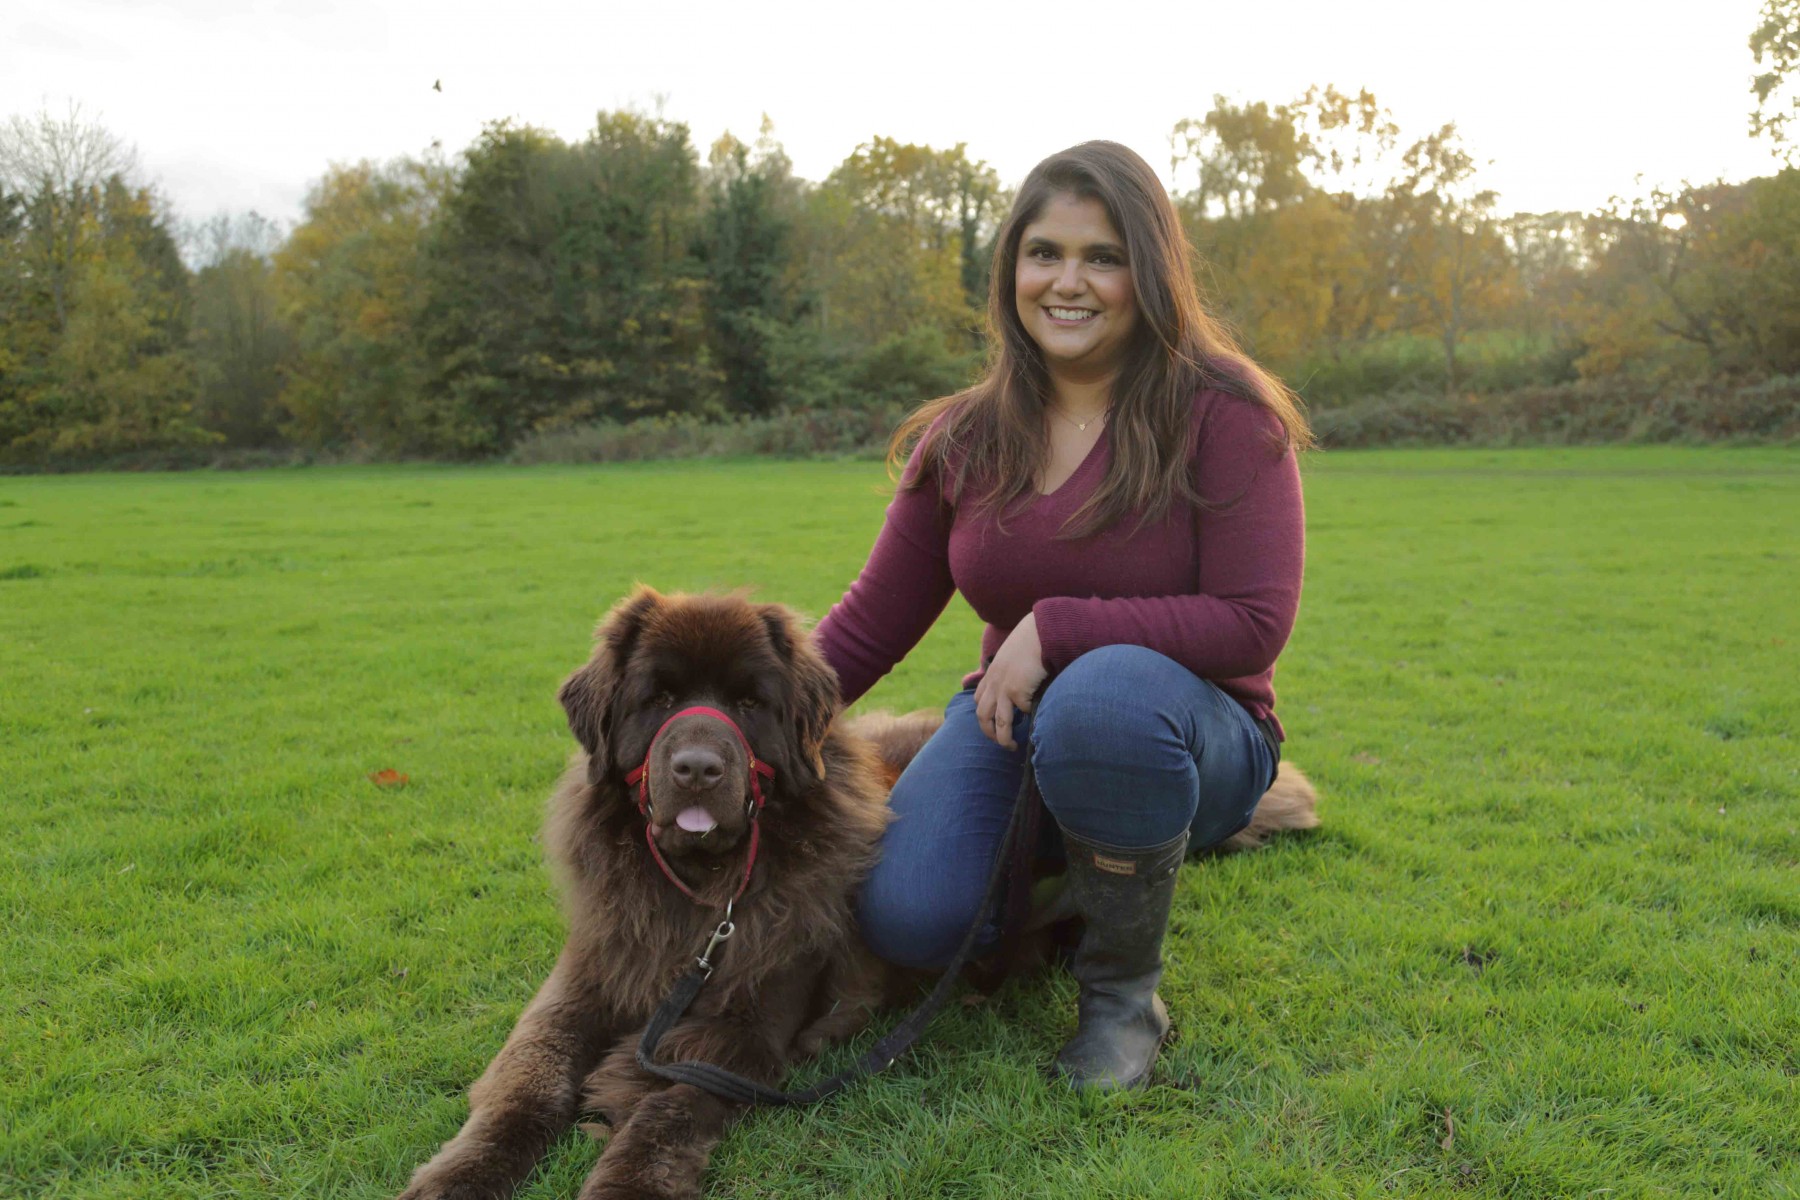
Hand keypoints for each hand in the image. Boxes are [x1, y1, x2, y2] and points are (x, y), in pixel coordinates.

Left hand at [974, 612, 1046, 749]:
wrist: (1039, 631)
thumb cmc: (1031, 641)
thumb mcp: (1013, 657)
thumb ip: (1010, 671)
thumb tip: (1020, 687)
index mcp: (991, 674)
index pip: (979, 700)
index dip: (984, 715)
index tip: (993, 724)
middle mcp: (993, 683)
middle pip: (983, 716)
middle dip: (989, 732)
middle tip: (999, 742)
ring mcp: (1003, 688)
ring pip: (1000, 722)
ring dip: (1004, 738)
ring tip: (1012, 747)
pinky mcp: (1017, 691)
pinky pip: (1024, 711)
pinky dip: (1031, 714)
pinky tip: (1038, 714)